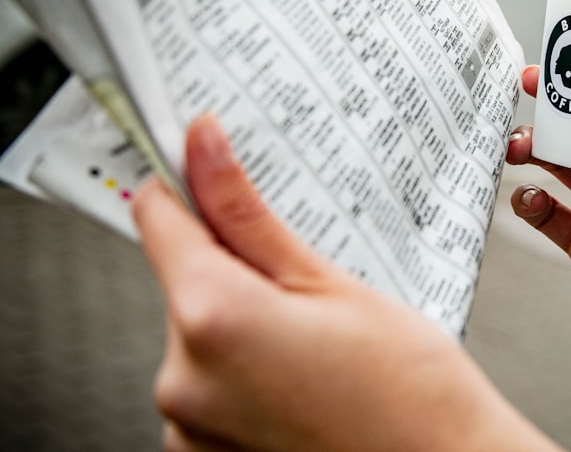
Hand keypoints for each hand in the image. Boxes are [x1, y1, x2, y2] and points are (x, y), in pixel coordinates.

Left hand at [133, 114, 559, 451]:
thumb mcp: (332, 282)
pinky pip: (207, 384)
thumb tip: (201, 146)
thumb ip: (248, 214)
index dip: (188, 185)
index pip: (158, 217)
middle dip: (235, 268)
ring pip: (198, 333)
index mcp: (213, 319)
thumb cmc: (411, 390)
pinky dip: (243, 371)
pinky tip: (302, 377)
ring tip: (317, 341)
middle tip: (305, 279)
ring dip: (241, 323)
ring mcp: (187, 429)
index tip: (213, 169)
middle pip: (184, 280)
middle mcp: (182, 381)